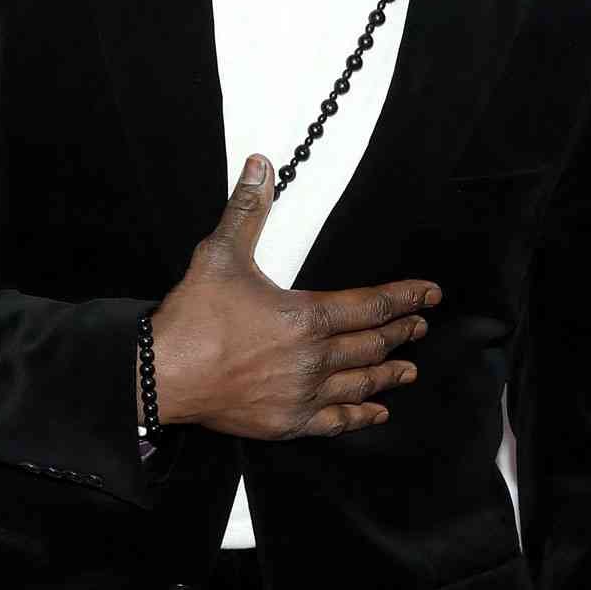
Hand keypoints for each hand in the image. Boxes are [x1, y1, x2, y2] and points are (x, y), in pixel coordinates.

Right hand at [145, 155, 441, 439]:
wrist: (161, 376)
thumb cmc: (191, 320)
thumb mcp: (221, 254)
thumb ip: (248, 210)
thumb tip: (262, 167)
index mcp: (307, 316)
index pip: (372, 305)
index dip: (405, 298)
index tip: (428, 295)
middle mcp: (313, 358)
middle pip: (372, 345)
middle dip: (401, 333)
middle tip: (420, 326)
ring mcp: (302, 394)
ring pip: (360, 384)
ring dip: (389, 374)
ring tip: (409, 369)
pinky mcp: (287, 422)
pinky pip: (336, 421)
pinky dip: (360, 415)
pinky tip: (376, 411)